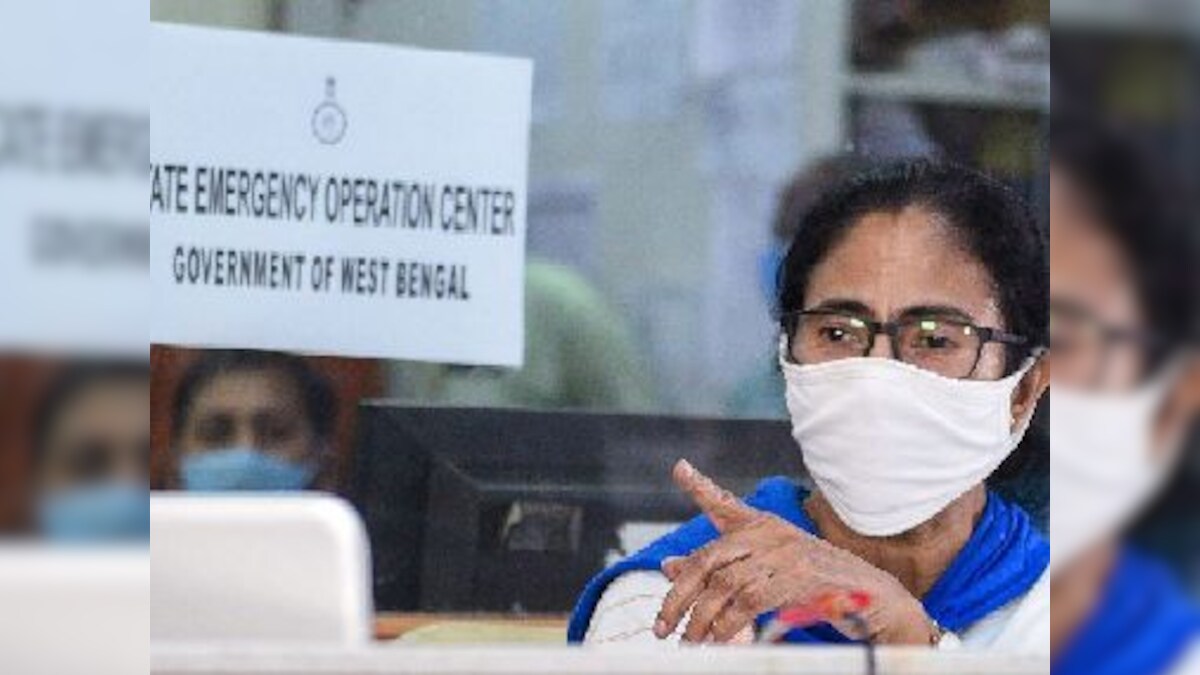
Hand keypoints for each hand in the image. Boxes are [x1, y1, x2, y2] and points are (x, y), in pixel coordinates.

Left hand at [653, 460, 935, 644]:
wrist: (874, 600)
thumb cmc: (817, 584)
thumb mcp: (767, 571)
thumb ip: (721, 567)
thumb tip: (669, 567)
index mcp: (764, 526)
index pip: (725, 505)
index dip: (701, 486)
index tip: (681, 468)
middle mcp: (772, 534)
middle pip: (710, 560)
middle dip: (679, 596)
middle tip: (661, 627)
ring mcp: (786, 554)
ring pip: (725, 586)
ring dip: (702, 620)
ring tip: (689, 641)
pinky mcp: (799, 579)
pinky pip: (749, 603)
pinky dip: (729, 626)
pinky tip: (718, 640)